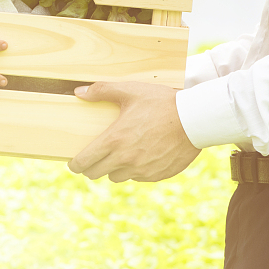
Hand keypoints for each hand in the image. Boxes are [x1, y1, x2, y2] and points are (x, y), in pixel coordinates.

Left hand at [67, 81, 200, 182]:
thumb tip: (79, 92)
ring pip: (116, 177)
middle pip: (95, 174)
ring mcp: (141, 170)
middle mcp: (125, 159)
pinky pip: (138, 178)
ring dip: (114, 169)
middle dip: (91, 167)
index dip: (75, 164)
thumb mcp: (131, 91)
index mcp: (114, 140)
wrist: (194, 119)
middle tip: (95, 158)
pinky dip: (136, 170)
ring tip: (121, 155)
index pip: (83, 162)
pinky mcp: (156, 175)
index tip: (74, 163)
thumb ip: (102, 90)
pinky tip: (142, 156)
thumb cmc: (161, 102)